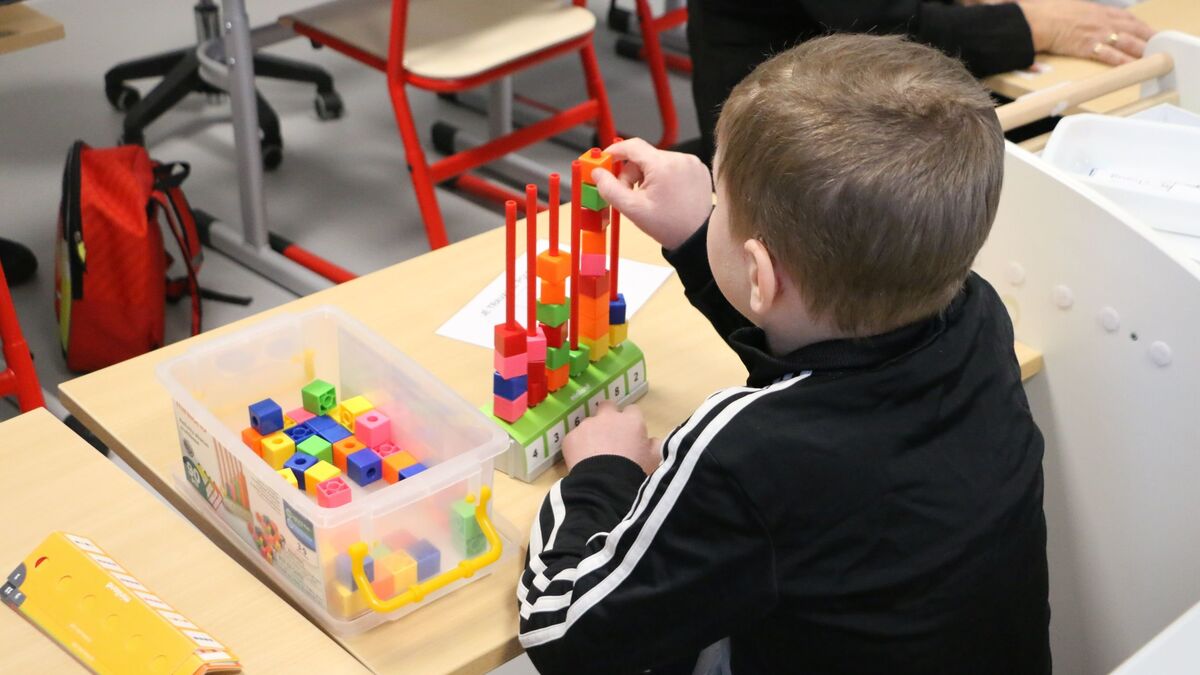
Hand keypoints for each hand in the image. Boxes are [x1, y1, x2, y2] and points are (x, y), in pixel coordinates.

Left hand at [563, 402, 660, 474]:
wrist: (605, 484)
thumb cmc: (633, 470)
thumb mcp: (653, 460)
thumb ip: (654, 445)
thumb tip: (652, 441)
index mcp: (631, 421)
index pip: (632, 410)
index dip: (630, 421)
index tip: (630, 432)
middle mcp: (608, 417)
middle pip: (607, 406)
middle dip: (608, 416)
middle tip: (609, 434)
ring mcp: (587, 425)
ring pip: (589, 424)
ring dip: (591, 433)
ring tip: (593, 454)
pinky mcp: (571, 437)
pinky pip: (574, 438)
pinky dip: (577, 446)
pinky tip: (581, 461)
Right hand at [590, 138, 713, 249]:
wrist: (697, 238)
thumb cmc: (670, 226)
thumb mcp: (633, 210)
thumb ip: (610, 189)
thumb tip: (597, 173)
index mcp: (664, 165)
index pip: (632, 146)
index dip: (614, 152)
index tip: (605, 161)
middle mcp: (680, 159)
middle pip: (644, 156)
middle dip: (631, 173)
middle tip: (628, 193)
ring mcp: (691, 163)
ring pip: (657, 161)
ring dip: (647, 176)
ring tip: (649, 198)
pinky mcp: (697, 169)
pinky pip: (672, 166)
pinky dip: (662, 177)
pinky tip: (663, 195)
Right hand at [1018, 0, 1154, 65]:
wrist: (1038, 21)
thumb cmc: (1049, 13)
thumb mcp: (1072, 7)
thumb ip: (1083, 15)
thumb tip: (1083, 21)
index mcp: (1099, 10)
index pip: (1128, 17)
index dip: (1141, 26)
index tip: (1149, 32)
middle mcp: (1103, 21)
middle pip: (1134, 30)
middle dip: (1148, 38)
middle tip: (1159, 47)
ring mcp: (1098, 34)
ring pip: (1127, 42)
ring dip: (1141, 51)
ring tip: (1152, 59)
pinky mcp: (1089, 48)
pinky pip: (1111, 56)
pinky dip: (1123, 62)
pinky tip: (1132, 67)